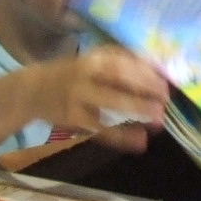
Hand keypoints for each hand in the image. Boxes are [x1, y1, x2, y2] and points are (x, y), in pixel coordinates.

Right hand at [41, 46, 169, 133]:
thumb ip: (124, 61)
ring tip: (158, 122)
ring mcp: (78, 99)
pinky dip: (121, 137)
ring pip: (109, 106)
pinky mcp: (74, 121)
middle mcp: (85, 76)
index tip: (166, 82)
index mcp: (93, 58)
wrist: (34, 90)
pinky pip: (100, 130)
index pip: (123, 62)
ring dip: (135, 112)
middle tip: (166, 100)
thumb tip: (160, 67)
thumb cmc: (74, 72)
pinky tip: (140, 142)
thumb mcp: (95, 58)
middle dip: (144, 89)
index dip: (146, 72)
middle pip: (117, 79)